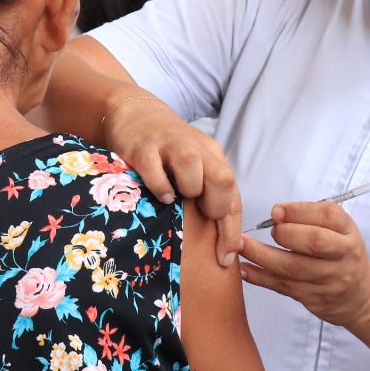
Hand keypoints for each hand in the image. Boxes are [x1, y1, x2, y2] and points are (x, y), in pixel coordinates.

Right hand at [102, 95, 240, 266]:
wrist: (135, 113)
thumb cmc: (167, 150)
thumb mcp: (194, 166)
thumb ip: (208, 193)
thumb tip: (222, 241)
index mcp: (214, 158)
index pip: (233, 196)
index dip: (231, 231)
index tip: (225, 257)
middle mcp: (198, 150)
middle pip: (223, 179)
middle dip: (214, 206)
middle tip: (199, 212)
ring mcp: (169, 146)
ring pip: (193, 170)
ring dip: (187, 191)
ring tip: (175, 197)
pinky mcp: (142, 148)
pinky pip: (156, 173)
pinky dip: (159, 189)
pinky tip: (157, 192)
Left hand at [238, 200, 369, 329]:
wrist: (358, 295)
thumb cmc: (340, 254)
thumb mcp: (339, 231)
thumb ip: (312, 218)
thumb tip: (277, 213)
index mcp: (349, 233)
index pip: (328, 215)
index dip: (299, 211)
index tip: (276, 211)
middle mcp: (343, 256)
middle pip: (313, 241)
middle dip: (284, 233)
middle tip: (270, 230)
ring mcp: (328, 280)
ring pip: (292, 267)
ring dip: (261, 255)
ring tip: (240, 245)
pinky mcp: (313, 298)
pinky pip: (282, 286)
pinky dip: (259, 277)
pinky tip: (243, 269)